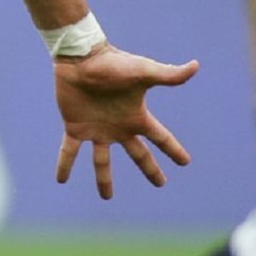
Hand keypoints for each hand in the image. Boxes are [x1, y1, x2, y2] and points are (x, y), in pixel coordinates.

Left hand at [52, 46, 198, 198]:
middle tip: (161, 183)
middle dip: (150, 169)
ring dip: (104, 180)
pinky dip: (65, 165)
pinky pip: (69, 151)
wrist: (82, 58)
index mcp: (136, 117)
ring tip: (106, 197)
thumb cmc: (113, 63)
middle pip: (138, 154)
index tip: (185, 162)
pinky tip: (60, 180)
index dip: (173, 150)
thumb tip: (195, 66)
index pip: (161, 138)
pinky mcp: (75, 127)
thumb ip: (169, 74)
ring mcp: (97, 129)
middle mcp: (118, 127)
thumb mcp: (144, 71)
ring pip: (102, 161)